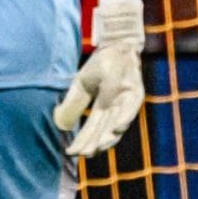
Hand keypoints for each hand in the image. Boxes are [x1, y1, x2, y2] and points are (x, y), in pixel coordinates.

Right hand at [54, 0, 144, 156]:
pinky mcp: (136, 93)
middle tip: (84, 154)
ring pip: (118, 124)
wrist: (117, 44)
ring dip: (108, 136)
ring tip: (97, 147)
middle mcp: (117, 110)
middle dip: (94, 143)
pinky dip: (123, 119)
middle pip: (104, 130)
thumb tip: (62, 126)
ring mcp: (127, 103)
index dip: (82, 141)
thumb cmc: (101, 65)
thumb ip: (73, 104)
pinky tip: (116, 129)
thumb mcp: (81, 84)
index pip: (91, 129)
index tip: (70, 153)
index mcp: (103, 108)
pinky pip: (130, 109)